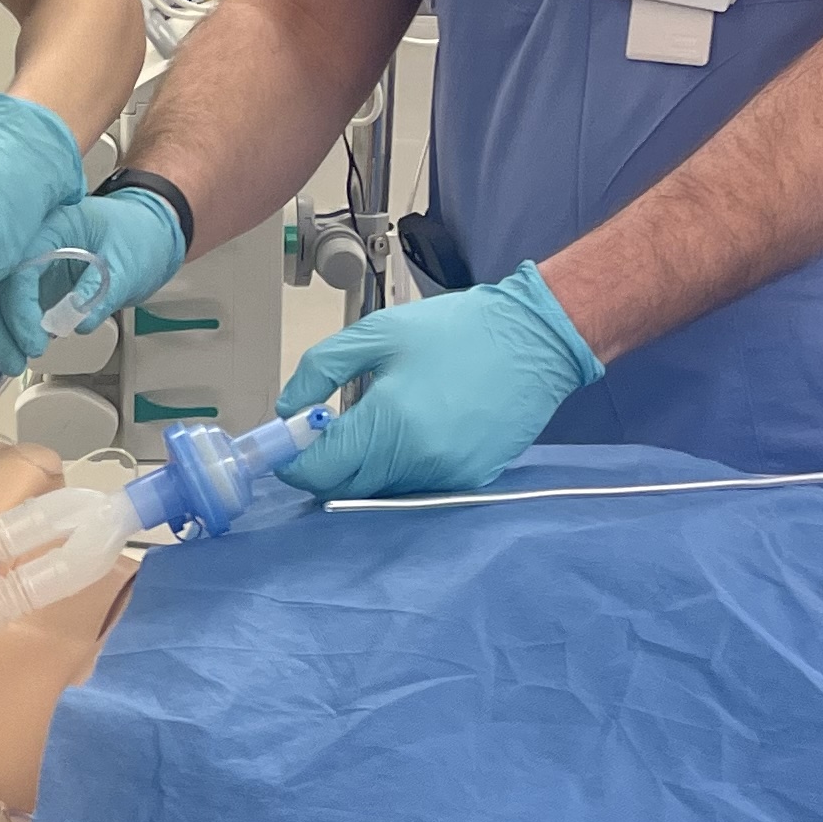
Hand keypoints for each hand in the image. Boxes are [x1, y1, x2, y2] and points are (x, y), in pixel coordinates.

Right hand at [0, 184, 187, 393]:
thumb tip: (77, 322)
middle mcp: (23, 239)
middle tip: (11, 365)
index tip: (33, 341)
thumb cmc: (137, 238)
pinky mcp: (19, 282)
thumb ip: (101, 291)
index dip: (17, 308)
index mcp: (49, 224)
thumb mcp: (128, 264)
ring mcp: (17, 261)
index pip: (15, 265)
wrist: (143, 231)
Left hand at [278, 262, 602, 498]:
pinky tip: (410, 430)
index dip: (293, 460)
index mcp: (390, 423)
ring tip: (375, 421)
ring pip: (377, 490)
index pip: (319, 471)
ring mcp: (445, 476)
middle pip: (343, 488)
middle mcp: (416, 461)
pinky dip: (397, 467)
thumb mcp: (375, 333)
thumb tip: (289, 410)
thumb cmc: (456, 331)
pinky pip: (412, 486)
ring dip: (361, 466)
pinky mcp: (467, 480)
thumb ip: (320, 370)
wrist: (534, 339)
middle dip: (324, 464)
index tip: (288, 441)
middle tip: (325, 429)